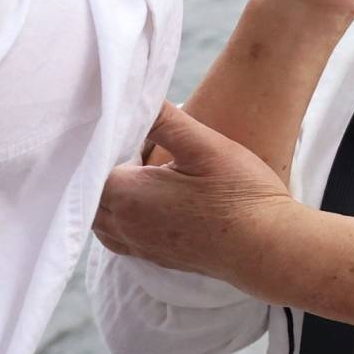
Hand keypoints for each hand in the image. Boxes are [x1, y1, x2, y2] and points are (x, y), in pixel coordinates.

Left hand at [96, 102, 300, 283]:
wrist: (266, 246)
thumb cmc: (239, 194)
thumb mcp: (204, 145)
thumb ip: (163, 120)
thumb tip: (135, 96)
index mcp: (127, 194)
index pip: (92, 163)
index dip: (102, 141)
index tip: (121, 122)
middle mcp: (124, 225)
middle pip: (88, 193)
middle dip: (99, 168)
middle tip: (124, 142)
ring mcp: (139, 245)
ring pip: (99, 219)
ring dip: (104, 196)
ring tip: (128, 171)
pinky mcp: (156, 258)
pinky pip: (116, 238)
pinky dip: (116, 219)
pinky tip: (139, 204)